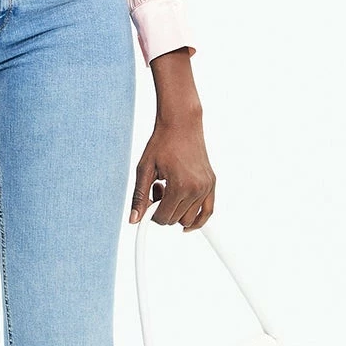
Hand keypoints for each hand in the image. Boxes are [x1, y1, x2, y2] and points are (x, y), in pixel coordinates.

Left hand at [130, 111, 215, 228]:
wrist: (181, 124)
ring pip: (189, 219)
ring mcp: (206, 187)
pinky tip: (186, 221)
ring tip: (169, 189)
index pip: (163, 218)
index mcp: (180, 186)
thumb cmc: (162, 143)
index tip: (147, 201)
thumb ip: (139, 196)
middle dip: (163, 210)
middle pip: (176, 220)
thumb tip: (134, 220)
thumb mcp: (144, 170)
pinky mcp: (211, 184)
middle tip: (157, 188)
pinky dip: (197, 219)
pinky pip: (207, 212)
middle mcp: (197, 189)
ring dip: (176, 210)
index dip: (151, 214)